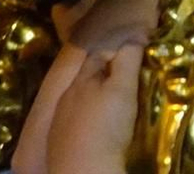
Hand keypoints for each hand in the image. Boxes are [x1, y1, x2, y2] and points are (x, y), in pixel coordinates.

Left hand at [46, 35, 144, 173]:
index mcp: (82, 80)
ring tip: (112, 97)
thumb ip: (127, 60)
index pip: (98, 54)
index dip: (116, 48)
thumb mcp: (123, 88)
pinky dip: (86, 114)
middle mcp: (67, 96)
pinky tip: (95, 122)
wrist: (83, 170)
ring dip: (93, 93)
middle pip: (86, 75)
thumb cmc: (106, 126)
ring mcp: (61, 119)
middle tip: (125, 73)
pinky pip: (74, 118)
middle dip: (103, 71)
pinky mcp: (59, 140)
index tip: (133, 47)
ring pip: (78, 97)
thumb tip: (134, 34)